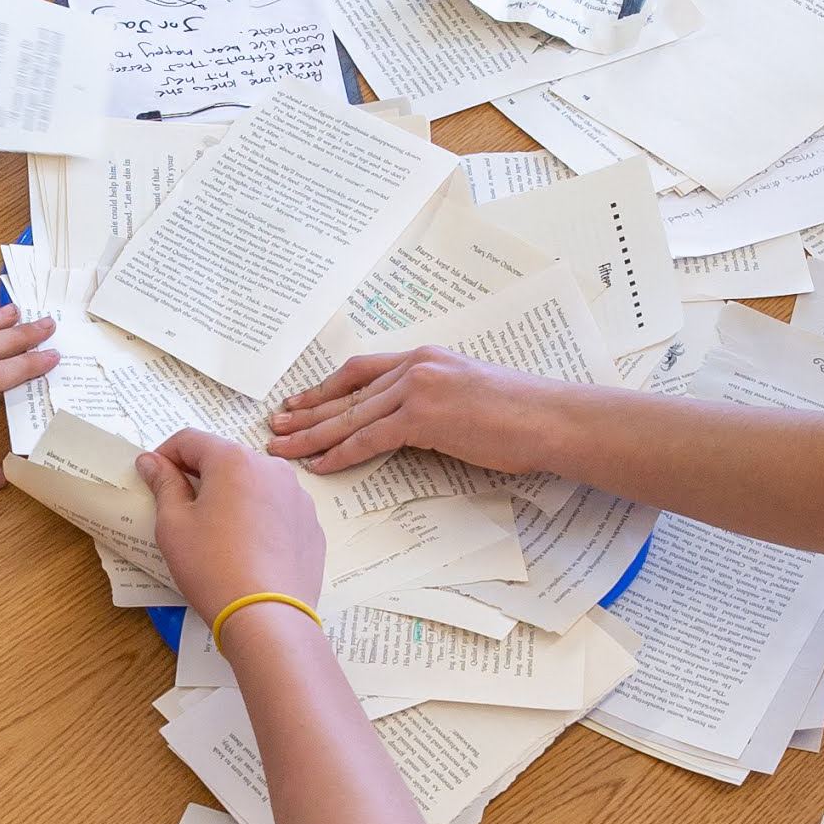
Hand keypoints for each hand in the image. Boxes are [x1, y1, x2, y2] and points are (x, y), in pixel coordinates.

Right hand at [131, 430, 327, 613]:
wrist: (268, 617)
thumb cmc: (213, 567)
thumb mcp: (174, 525)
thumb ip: (164, 484)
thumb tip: (152, 461)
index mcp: (234, 461)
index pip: (191, 439)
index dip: (165, 454)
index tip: (154, 477)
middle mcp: (272, 468)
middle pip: (226, 459)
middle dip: (201, 475)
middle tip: (182, 508)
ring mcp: (298, 497)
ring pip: (255, 483)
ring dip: (232, 496)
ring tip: (217, 533)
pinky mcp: (311, 525)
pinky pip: (278, 509)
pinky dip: (259, 518)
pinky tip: (246, 549)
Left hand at [259, 348, 566, 478]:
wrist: (548, 418)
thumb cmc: (521, 414)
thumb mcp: (470, 394)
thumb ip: (436, 401)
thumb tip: (415, 424)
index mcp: (425, 358)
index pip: (360, 370)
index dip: (325, 388)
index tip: (299, 401)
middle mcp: (416, 367)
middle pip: (346, 391)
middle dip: (306, 411)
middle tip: (275, 426)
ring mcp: (418, 389)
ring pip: (350, 416)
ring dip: (311, 435)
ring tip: (282, 449)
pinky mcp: (423, 417)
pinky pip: (369, 439)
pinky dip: (341, 453)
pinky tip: (320, 465)